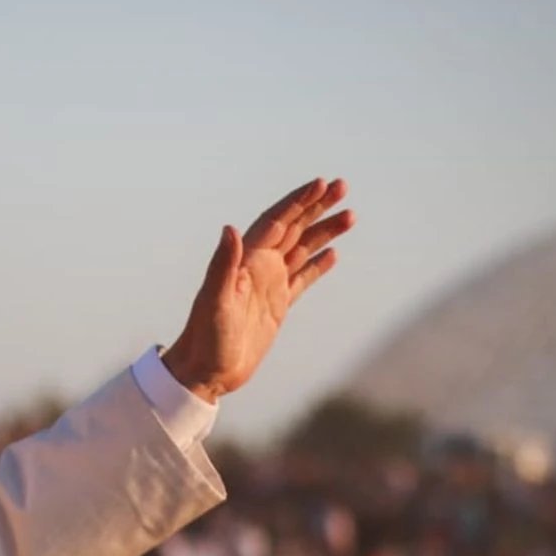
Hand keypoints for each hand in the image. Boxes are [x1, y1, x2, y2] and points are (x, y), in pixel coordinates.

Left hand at [162, 178, 353, 403]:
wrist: (206, 371)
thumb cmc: (205, 338)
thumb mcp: (214, 301)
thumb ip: (224, 265)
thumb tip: (230, 229)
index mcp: (246, 261)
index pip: (277, 221)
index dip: (298, 201)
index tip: (321, 183)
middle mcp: (258, 267)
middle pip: (293, 228)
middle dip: (317, 206)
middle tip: (342, 186)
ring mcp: (269, 286)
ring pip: (302, 249)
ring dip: (324, 231)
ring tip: (350, 215)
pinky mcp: (277, 306)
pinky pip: (302, 278)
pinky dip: (317, 264)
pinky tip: (332, 253)